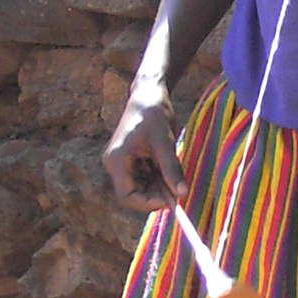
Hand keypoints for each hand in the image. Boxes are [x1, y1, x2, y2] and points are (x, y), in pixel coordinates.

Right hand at [103, 85, 186, 214]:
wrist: (148, 94)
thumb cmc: (153, 113)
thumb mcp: (165, 142)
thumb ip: (172, 169)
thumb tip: (182, 195)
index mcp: (117, 160)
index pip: (127, 196)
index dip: (149, 203)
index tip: (172, 200)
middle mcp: (115, 165)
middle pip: (133, 194)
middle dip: (156, 195)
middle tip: (179, 190)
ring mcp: (121, 163)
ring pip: (140, 188)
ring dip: (159, 188)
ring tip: (175, 175)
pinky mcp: (130, 161)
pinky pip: (143, 178)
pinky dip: (158, 179)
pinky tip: (169, 169)